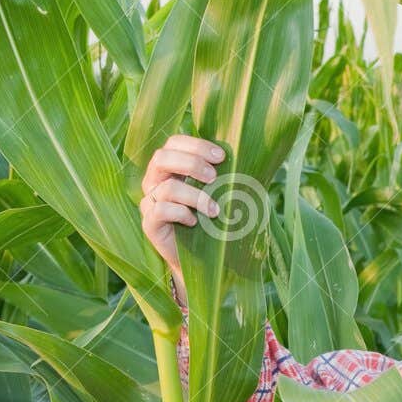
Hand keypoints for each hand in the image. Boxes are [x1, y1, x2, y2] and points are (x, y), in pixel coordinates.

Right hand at [140, 133, 224, 303]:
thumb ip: (226, 176)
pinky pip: (160, 210)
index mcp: (170, 167)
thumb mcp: (220, 194)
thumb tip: (252, 159)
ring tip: (214, 210)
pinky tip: (194, 222)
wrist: (201, 258)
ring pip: (167, 188)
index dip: (196, 145)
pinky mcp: (149, 222)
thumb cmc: (212, 220)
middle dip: (191, 164)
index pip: (174, 143)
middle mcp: (155, 180)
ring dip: (196, 197)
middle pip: (162, 158)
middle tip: (214, 178)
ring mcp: (149, 201)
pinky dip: (181, 214)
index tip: (222, 157)